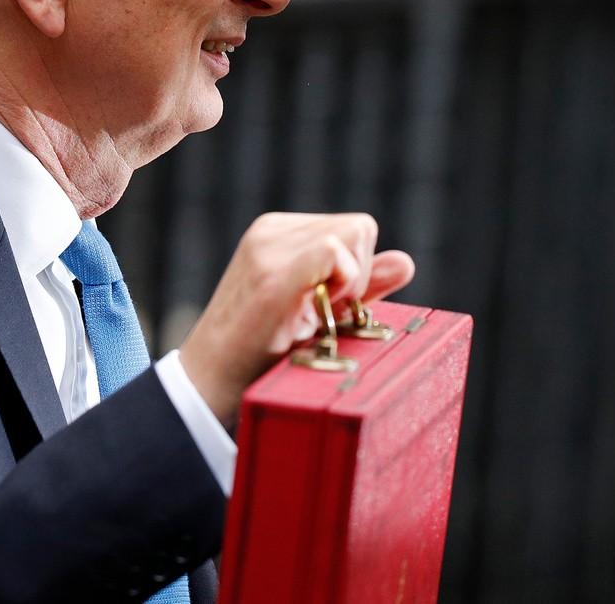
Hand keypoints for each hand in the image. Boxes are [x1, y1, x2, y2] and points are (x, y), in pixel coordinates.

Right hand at [177, 212, 414, 425]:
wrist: (207, 387)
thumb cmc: (261, 355)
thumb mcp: (316, 312)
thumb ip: (359, 285)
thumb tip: (406, 262)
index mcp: (279, 233)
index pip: (353, 228)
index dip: (358, 270)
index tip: (328, 306)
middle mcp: (272, 231)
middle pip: (360, 227)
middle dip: (358, 274)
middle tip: (322, 314)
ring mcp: (268, 248)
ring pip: (355, 234)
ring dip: (350, 282)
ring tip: (312, 317)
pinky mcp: (271, 275)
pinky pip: (333, 250)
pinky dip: (342, 283)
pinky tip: (315, 314)